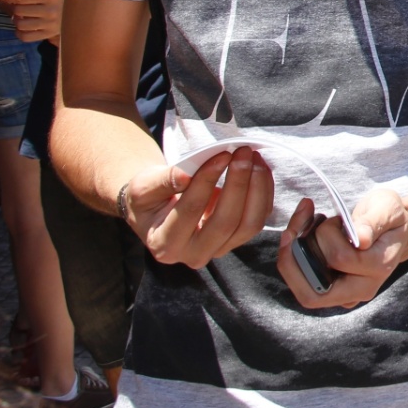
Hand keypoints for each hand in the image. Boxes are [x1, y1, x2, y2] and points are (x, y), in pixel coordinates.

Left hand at [0, 0, 64, 43]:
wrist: (84, 6)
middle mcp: (51, 11)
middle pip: (19, 11)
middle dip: (14, 7)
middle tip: (19, 5)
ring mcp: (51, 24)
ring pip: (20, 24)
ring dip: (16, 20)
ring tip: (21, 16)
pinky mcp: (50, 34)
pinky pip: (26, 37)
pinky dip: (19, 32)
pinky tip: (22, 27)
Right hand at [125, 147, 274, 268]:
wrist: (158, 210)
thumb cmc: (148, 198)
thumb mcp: (143, 188)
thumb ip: (163, 182)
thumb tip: (185, 175)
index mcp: (165, 244)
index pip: (191, 211)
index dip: (208, 181)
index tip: (221, 154)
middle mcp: (193, 255)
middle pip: (226, 222)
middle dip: (239, 183)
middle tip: (243, 152)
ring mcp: (218, 250)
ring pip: (249, 224)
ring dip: (257, 187)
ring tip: (253, 157)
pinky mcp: (236, 239)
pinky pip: (258, 219)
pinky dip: (264, 192)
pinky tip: (259, 167)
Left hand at [277, 189, 407, 309]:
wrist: (391, 231)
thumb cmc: (388, 216)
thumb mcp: (387, 207)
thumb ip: (374, 221)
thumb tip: (361, 239)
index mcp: (379, 266)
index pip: (341, 258)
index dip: (328, 233)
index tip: (336, 217)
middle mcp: (364, 288)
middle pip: (316, 290)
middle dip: (296, 255)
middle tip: (300, 222)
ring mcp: (347, 296)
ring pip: (305, 292)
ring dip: (291, 259)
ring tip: (299, 227)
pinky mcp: (333, 294)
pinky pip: (304, 287)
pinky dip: (293, 262)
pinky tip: (299, 237)